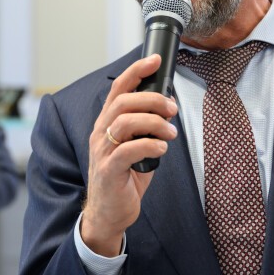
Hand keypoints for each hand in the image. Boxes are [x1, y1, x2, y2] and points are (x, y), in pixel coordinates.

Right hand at [82, 54, 178, 256]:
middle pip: (123, 102)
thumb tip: (169, 108)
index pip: (118, 89)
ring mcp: (102, 151)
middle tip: (172, 109)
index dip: (136, 71)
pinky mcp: (108, 170)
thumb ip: (146, 128)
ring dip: (154, 123)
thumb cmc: (124, 179)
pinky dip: (150, 145)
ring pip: (126, 122)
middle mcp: (101, 133)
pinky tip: (161, 149)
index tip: (155, 60)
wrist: (108, 213)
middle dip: (153, 100)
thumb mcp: (134, 147)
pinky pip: (129, 150)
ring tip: (170, 132)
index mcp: (107, 123)